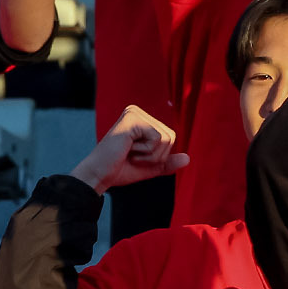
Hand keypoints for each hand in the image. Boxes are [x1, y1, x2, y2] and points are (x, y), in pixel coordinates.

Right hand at [70, 108, 187, 190]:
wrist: (100, 175)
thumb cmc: (120, 170)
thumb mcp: (151, 167)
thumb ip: (168, 163)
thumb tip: (187, 158)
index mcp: (141, 121)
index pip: (170, 137)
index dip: (159, 155)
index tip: (137, 156)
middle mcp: (137, 112)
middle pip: (171, 136)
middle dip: (157, 155)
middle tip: (133, 156)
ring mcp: (134, 113)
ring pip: (166, 138)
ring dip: (151, 155)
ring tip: (130, 153)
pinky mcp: (131, 118)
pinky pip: (158, 138)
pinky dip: (147, 151)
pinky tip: (128, 149)